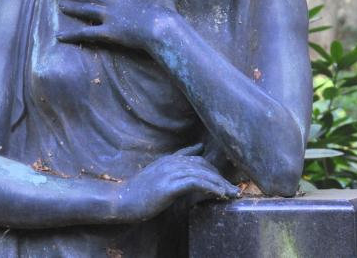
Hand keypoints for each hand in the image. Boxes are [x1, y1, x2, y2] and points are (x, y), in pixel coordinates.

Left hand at [57, 0, 178, 50]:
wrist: (162, 26)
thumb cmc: (166, 15)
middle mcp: (113, 1)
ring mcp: (109, 16)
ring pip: (85, 9)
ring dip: (71, 7)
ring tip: (60, 5)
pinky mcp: (108, 32)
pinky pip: (86, 33)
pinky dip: (72, 35)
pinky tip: (60, 36)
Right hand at [115, 144, 238, 221]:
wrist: (121, 199)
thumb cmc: (139, 190)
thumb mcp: (157, 173)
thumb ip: (173, 166)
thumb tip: (192, 157)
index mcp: (170, 159)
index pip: (199, 159)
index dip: (213, 170)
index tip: (225, 182)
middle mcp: (173, 162)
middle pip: (204, 166)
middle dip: (221, 177)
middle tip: (234, 189)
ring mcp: (171, 172)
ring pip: (203, 173)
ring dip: (220, 184)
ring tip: (232, 193)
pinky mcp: (170, 185)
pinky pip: (196, 183)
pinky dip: (210, 187)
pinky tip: (220, 194)